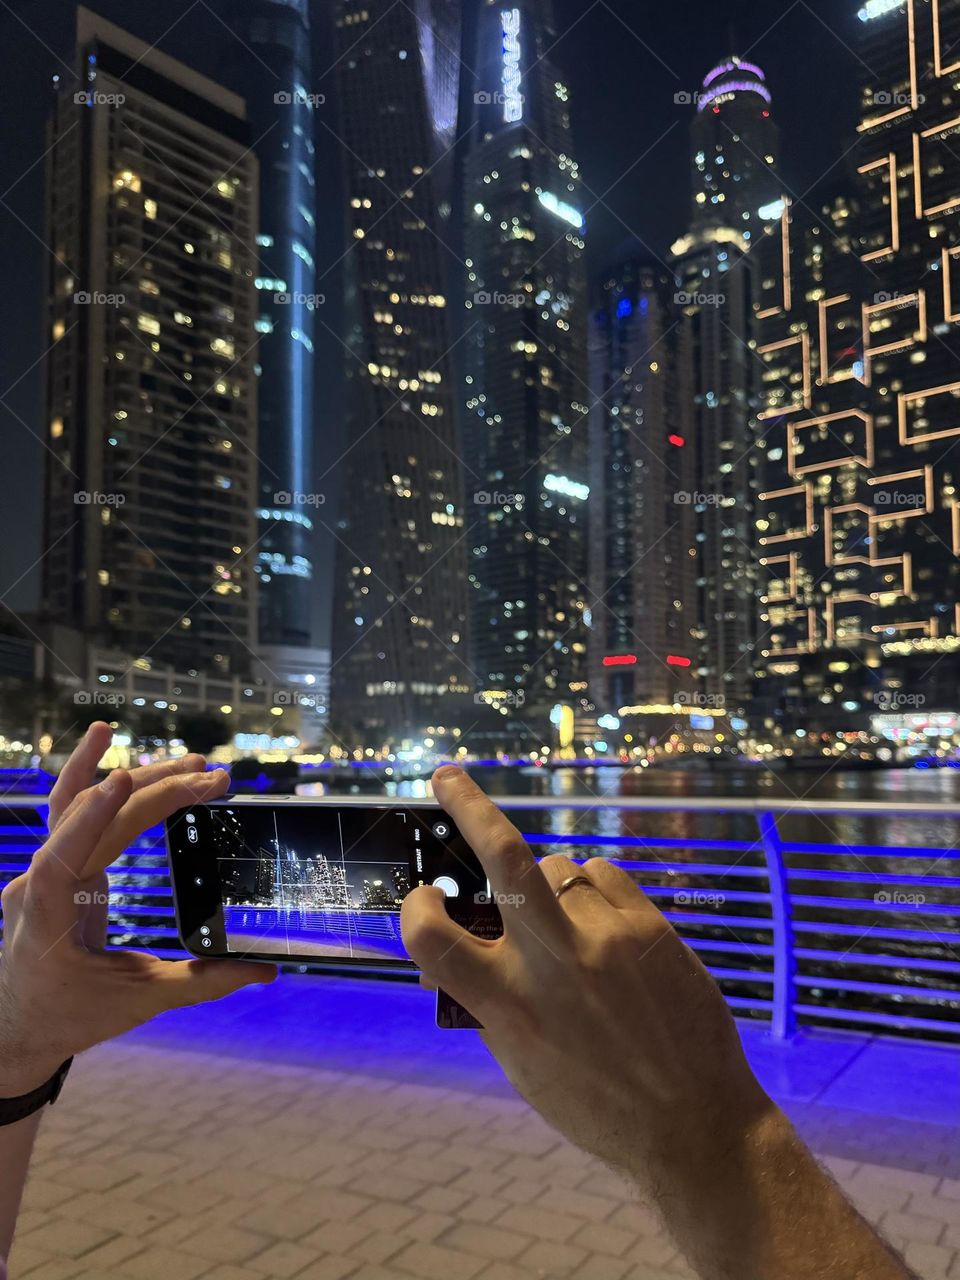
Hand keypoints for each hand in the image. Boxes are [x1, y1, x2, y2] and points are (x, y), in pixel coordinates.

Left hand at [0, 723, 275, 1096]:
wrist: (21, 1025)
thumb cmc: (71, 1016)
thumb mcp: (139, 1002)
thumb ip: (201, 983)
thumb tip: (263, 971)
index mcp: (47, 920)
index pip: (63, 858)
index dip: (91, 816)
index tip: (123, 780)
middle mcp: (36, 885)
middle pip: (92, 820)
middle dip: (156, 793)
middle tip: (213, 779)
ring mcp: (42, 870)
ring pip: (81, 807)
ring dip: (137, 780)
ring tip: (193, 764)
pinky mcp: (57, 863)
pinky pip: (69, 811)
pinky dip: (88, 775)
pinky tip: (104, 740)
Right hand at [401, 766, 773, 1187]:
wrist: (695, 1123)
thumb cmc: (598, 1104)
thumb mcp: (523, 1064)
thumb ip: (490, 1002)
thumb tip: (461, 950)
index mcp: (509, 1007)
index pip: (432, 938)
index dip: (414, 909)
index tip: (421, 897)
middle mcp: (553, 963)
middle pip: (504, 856)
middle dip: (469, 805)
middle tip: (448, 776)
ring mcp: (606, 937)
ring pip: (557, 868)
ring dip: (549, 886)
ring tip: (572, 931)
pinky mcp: (649, 925)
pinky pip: (602, 877)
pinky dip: (591, 893)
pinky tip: (604, 928)